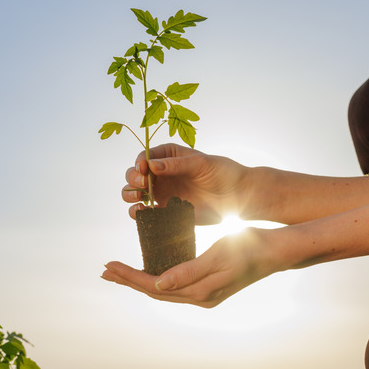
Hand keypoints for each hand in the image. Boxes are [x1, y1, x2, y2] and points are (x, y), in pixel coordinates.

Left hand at [101, 228, 279, 307]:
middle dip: (128, 280)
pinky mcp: (207, 287)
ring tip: (119, 272)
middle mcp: (198, 298)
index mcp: (199, 292)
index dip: (129, 277)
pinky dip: (156, 278)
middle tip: (105, 270)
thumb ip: (188, 271)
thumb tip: (159, 284)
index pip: (154, 286)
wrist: (274, 252)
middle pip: (154, 290)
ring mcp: (203, 295)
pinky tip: (148, 271)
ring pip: (162, 289)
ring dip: (139, 280)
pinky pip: (174, 285)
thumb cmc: (248, 247)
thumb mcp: (217, 256)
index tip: (109, 265)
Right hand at [123, 143, 250, 224]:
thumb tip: (151, 165)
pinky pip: (146, 213)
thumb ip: (176, 164)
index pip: (145, 156)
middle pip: (135, 174)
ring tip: (138, 198)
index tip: (143, 169)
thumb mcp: (200, 163)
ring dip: (130, 195)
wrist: (238, 197)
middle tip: (141, 184)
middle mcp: (161, 174)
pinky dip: (138, 213)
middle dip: (133, 178)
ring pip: (135, 193)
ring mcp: (162, 193)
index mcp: (169, 156)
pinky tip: (142, 212)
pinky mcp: (166, 211)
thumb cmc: (222, 173)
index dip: (139, 162)